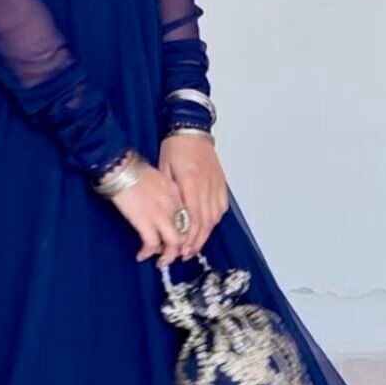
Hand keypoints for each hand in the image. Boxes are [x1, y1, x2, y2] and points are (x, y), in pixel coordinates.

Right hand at [109, 161, 190, 263]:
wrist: (121, 168)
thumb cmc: (135, 170)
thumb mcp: (160, 177)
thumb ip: (168, 193)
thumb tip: (166, 208)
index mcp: (178, 194)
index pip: (191, 219)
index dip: (189, 235)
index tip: (183, 243)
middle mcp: (173, 206)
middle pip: (187, 234)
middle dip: (181, 249)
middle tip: (174, 256)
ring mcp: (160, 214)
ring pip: (174, 243)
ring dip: (168, 256)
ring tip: (161, 262)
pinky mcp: (144, 221)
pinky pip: (152, 244)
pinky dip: (148, 253)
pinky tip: (142, 255)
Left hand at [158, 133, 228, 260]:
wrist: (192, 131)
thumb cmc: (176, 148)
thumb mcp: (164, 169)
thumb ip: (170, 193)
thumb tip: (171, 216)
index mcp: (191, 182)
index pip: (193, 217)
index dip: (188, 237)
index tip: (180, 249)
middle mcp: (206, 185)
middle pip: (205, 222)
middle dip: (196, 242)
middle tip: (186, 254)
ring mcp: (216, 185)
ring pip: (214, 217)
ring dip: (205, 234)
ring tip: (195, 246)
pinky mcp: (221, 183)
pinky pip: (221, 207)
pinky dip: (214, 220)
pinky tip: (208, 228)